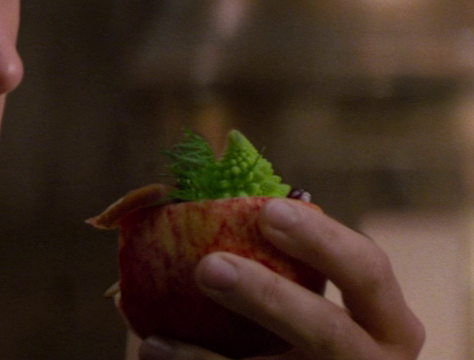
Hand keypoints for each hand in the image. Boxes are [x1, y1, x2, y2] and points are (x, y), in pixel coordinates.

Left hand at [135, 198, 424, 359]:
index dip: (322, 240)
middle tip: (209, 266)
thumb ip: (262, 252)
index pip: (367, 270)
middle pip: (327, 331)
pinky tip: (153, 353)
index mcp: (386, 319)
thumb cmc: (295, 330)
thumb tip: (176, 195)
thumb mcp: (303, 296)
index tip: (268, 209)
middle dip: (269, 298)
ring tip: (152, 342)